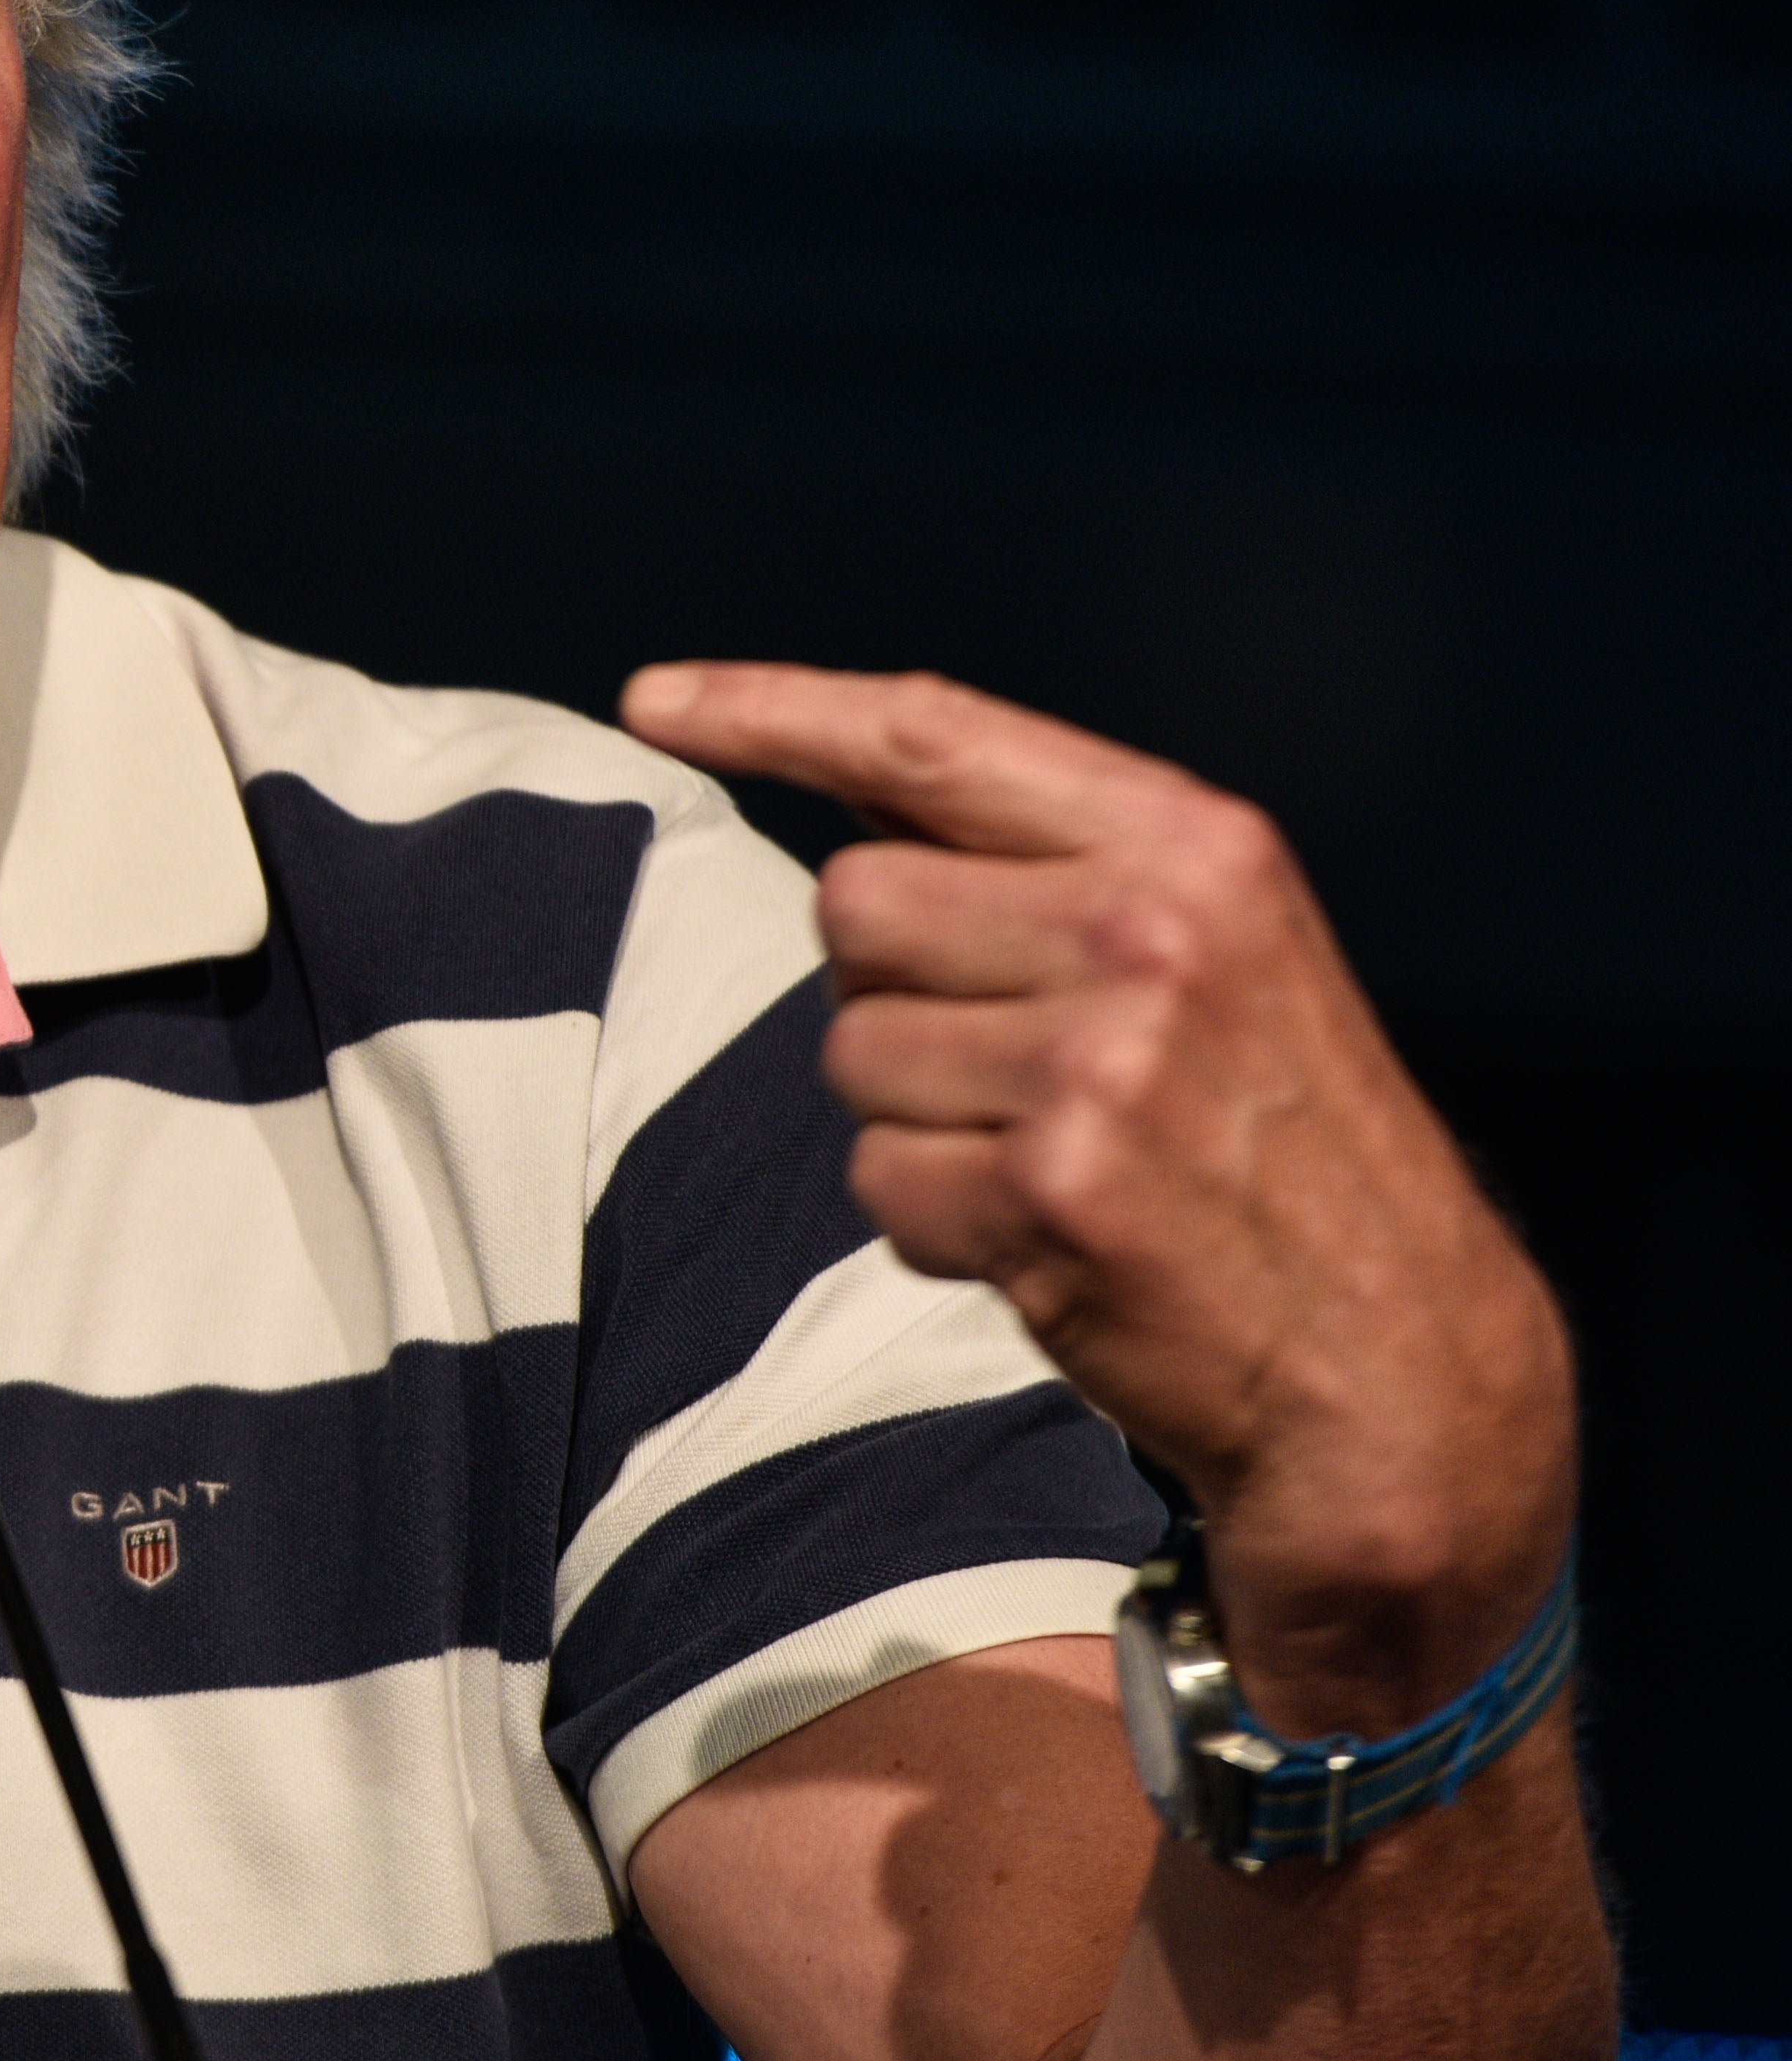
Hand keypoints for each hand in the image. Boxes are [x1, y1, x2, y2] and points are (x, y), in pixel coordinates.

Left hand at [620, 663, 1572, 1738]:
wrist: (1402, 1362)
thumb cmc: (1277, 1148)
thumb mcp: (1211, 951)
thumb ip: (1044, 868)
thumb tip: (850, 795)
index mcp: (1191, 846)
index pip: (931, 735)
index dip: (772, 707)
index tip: (657, 698)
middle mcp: (1148, 931)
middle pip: (853, 906)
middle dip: (892, 992)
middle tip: (1019, 1067)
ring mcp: (1103, 1062)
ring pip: (850, 1053)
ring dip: (915, 1120)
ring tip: (1053, 1158)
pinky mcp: (1055, 1191)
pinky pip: (878, 1180)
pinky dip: (934, 1222)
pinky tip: (1048, 1240)